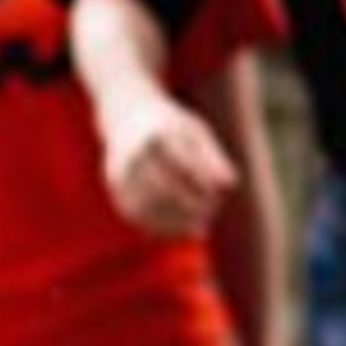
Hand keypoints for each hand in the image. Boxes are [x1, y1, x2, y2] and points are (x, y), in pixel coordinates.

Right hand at [93, 89, 236, 239]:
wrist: (125, 114)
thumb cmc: (170, 124)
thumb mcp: (195, 130)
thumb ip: (212, 156)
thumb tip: (230, 185)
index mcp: (156, 134)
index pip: (183, 165)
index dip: (202, 184)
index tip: (220, 194)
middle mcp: (133, 154)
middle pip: (163, 188)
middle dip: (189, 206)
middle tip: (211, 214)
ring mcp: (119, 172)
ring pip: (148, 207)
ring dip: (174, 222)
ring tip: (199, 228)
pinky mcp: (115, 187)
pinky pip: (136, 214)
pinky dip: (158, 227)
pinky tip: (179, 231)